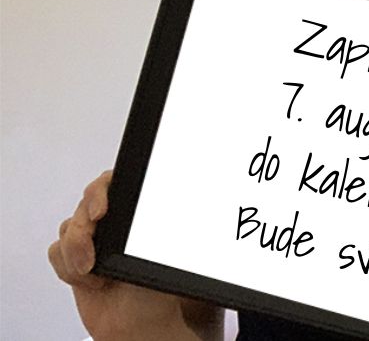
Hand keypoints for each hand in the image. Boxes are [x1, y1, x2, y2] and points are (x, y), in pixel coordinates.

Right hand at [48, 171, 222, 340]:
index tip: (101, 211)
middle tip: (91, 254)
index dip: (101, 190)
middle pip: (84, 204)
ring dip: (76, 253)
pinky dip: (68, 268)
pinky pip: (56, 251)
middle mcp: (117, 220)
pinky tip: (91, 281)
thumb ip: (162, 226)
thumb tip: (172, 196)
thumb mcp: (168, 252)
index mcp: (141, 210)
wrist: (140, 325)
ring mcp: (95, 239)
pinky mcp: (76, 258)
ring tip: (95, 274)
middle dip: (83, 230)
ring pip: (68, 228)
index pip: (114, 181)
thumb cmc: (160, 290)